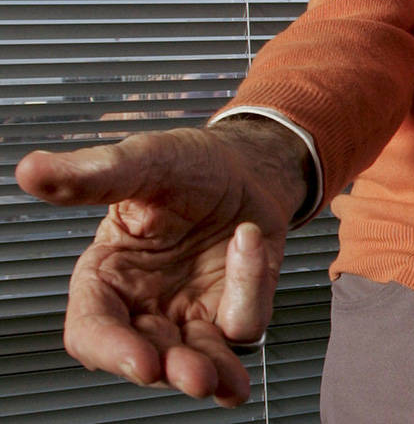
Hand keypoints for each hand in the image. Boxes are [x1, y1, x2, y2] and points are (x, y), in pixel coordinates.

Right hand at [15, 120, 307, 406]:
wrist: (246, 164)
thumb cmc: (186, 166)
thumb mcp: (142, 161)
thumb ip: (92, 176)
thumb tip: (32, 171)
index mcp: (108, 277)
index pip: (93, 330)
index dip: (111, 351)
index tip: (140, 361)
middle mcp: (146, 305)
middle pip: (148, 357)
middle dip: (171, 370)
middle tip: (194, 376)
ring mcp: (192, 313)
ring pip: (198, 360)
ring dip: (212, 371)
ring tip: (226, 379)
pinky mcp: (234, 309)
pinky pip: (245, 320)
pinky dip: (252, 287)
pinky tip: (250, 240)